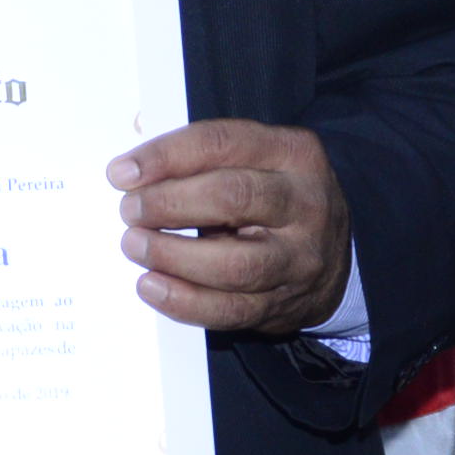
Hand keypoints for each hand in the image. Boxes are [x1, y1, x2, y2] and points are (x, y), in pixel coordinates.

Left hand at [108, 119, 351, 336]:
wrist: (332, 252)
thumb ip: (199, 157)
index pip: (221, 144)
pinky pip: (231, 310)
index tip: (122, 173)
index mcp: (292, 152)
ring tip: (134, 245)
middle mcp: (304, 203)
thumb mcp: (251, 159)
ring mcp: (299, 259)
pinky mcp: (285, 303)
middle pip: (233, 197)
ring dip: (172, 256)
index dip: (165, 156)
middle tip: (129, 211)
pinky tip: (152, 286)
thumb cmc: (271, 193)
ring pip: (234, 264)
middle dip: (169, 204)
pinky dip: (184, 302)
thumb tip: (128, 171)